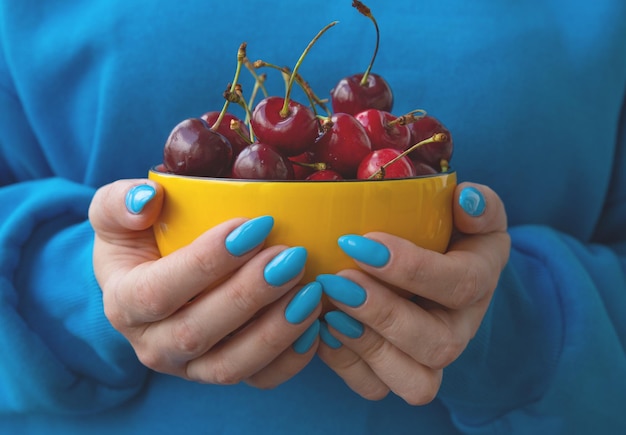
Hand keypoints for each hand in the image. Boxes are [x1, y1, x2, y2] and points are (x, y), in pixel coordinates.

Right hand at [89, 179, 321, 387]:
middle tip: (291, 256)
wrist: (153, 276)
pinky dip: (290, 359)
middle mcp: (154, 345)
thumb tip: (147, 200)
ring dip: (274, 330)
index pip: (159, 291)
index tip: (254, 225)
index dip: (207, 261)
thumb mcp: (117, 212)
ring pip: (231, 365)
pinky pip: (259, 379)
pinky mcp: (224, 371)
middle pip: (198, 332)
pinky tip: (313, 324)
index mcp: (124, 303)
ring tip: (310, 291)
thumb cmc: (141, 238)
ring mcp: (190, 366)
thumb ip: (120, 202)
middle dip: (250, 294)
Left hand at [316, 182, 509, 404]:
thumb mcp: (469, 210)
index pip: (460, 284)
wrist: (431, 264)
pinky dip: (345, 363)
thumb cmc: (445, 231)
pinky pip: (376, 387)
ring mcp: (430, 357)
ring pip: (415, 382)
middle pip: (438, 344)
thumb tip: (465, 201)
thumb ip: (478, 204)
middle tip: (336, 281)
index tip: (358, 242)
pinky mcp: (399, 372)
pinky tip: (322, 328)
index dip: (410, 268)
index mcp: (480, 280)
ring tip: (329, 310)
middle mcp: (462, 328)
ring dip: (366, 346)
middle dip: (383, 314)